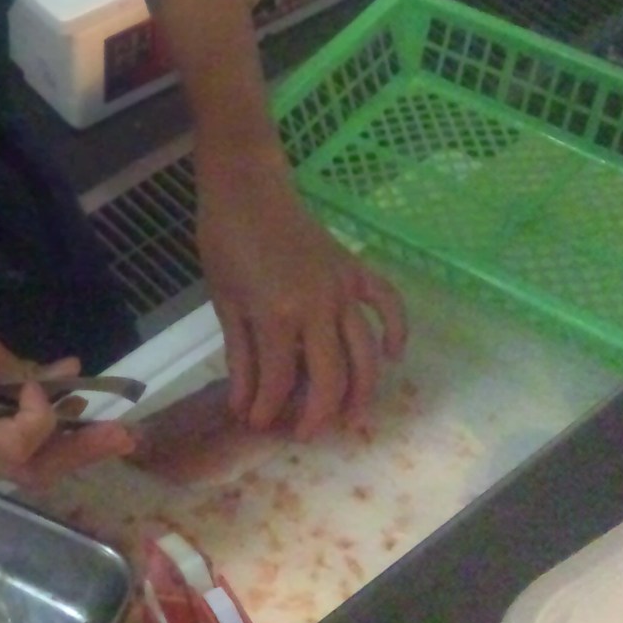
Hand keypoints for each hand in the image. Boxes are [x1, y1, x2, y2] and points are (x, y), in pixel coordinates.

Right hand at [0, 325, 135, 485]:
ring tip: (107, 429)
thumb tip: (56, 379)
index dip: (44, 413)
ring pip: (29, 469)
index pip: (24, 442)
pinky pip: (13, 457)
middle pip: (38, 471)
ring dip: (70, 449)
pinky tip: (63, 411)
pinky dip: (43, 439)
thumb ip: (14, 367)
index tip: (37, 380)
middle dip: (85, 452)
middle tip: (127, 435)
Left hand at [196, 151, 406, 438]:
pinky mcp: (357, 271)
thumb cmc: (225, 243)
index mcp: (278, 316)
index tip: (257, 425)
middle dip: (318, 414)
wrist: (247, 189)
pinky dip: (397, 330)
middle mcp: (319, 308)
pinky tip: (393, 357)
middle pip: (330, 377)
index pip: (280, 380)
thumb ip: (241, 358)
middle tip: (306, 433)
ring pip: (364, 353)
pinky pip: (388, 304)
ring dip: (361, 390)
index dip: (268, 409)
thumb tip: (246, 406)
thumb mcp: (225, 303)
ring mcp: (343, 289)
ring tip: (351, 417)